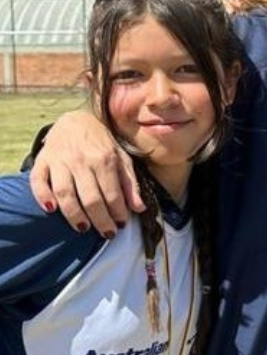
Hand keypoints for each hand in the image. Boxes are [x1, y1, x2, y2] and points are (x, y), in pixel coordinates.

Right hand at [29, 109, 141, 237]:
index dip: (117, 213)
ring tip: (83, 228)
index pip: (112, 194)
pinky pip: (38, 181)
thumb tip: (139, 208)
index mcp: (105, 160)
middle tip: (106, 234)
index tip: (120, 226)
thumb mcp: (122, 158)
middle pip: (91, 198)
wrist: (76, 120)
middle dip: (100, 220)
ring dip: (74, 215)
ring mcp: (61, 161)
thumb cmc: (102, 143)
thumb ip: (131, 183)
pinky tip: (51, 210)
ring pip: (65, 193)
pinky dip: (43, 196)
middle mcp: (82, 161)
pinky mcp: (43, 161)